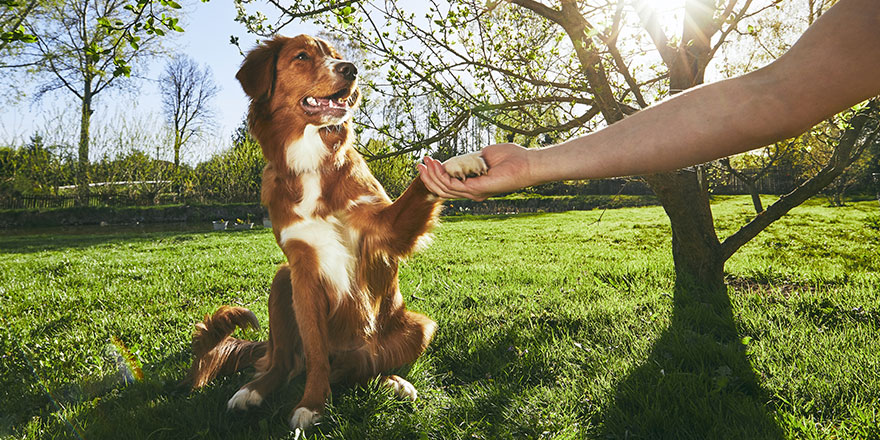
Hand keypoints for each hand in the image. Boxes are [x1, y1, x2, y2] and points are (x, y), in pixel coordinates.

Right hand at [418, 143, 534, 200]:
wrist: (527, 163)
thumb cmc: (510, 158)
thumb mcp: (483, 156)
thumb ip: (468, 159)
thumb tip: (455, 159)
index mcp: (474, 185)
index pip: (449, 185)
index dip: (435, 175)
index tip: (426, 162)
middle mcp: (472, 192)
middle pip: (443, 189)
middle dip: (429, 177)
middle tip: (419, 164)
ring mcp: (474, 192)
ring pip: (445, 188)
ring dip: (432, 175)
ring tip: (426, 162)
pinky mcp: (477, 190)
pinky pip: (453, 185)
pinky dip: (442, 175)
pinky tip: (437, 165)